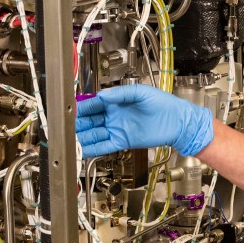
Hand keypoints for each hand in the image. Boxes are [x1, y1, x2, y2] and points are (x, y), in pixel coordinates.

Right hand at [75, 85, 213, 158]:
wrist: (177, 122)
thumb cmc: (163, 104)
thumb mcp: (141, 93)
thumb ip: (121, 93)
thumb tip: (103, 95)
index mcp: (117, 102)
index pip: (94, 104)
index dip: (82, 108)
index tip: (72, 111)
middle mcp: (114, 116)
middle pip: (91, 120)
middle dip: (78, 124)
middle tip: (66, 128)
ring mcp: (117, 129)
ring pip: (95, 134)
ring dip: (83, 137)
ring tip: (70, 140)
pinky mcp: (122, 141)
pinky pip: (104, 145)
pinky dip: (93, 148)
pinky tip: (83, 149)